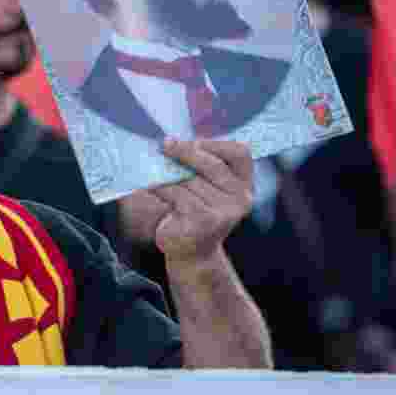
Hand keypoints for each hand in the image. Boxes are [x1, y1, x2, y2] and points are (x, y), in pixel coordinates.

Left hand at [122, 139, 253, 266]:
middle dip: (185, 151)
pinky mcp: (203, 221)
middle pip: (212, 165)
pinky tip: (150, 186)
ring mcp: (224, 212)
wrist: (191, 253)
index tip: (192, 141)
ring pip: (190, 180)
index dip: (216, 144)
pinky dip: (161, 187)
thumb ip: (198, 164)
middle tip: (165, 145)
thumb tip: (169, 141)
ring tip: (154, 170)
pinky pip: (177, 194)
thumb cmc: (194, 210)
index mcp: (244, 185)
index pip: (240, 153)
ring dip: (169, 173)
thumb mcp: (202, 186)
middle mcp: (240, 199)